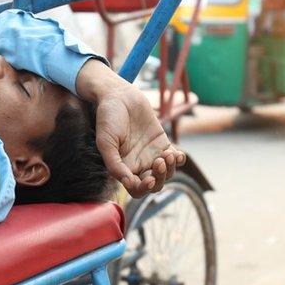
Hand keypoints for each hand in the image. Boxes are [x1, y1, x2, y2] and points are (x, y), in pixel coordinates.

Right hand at [76, 59, 185, 196]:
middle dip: (159, 178)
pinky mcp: (162, 142)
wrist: (119, 95)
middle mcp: (139, 164)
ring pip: (166, 173)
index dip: (144, 189)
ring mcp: (152, 153)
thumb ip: (114, 164)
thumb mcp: (105, 142)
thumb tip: (128, 184)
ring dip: (170, 169)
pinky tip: (177, 153)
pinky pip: (175, 157)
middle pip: (154, 184)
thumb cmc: (108, 117)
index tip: (148, 179)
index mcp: (124, 168)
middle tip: (158, 162)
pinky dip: (179, 159)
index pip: (136, 189)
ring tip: (167, 155)